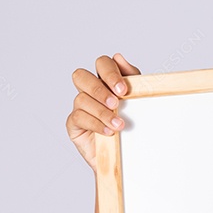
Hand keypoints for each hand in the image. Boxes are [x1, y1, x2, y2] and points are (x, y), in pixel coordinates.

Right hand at [66, 54, 140, 169]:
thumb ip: (131, 78)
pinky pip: (78, 117)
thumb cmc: (132, 125)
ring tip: (119, 124)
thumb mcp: (138, 100)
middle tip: (116, 103)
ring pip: (81, 99)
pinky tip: (108, 131)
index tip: (124, 90)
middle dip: (99, 89)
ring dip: (102, 112)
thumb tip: (119, 57)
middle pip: (81, 76)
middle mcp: (90, 91)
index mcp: (106, 80)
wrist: (128, 155)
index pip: (102, 64)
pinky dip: (95, 123)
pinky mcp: (74, 124)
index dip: (110, 72)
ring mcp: (80, 107)